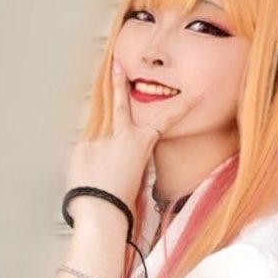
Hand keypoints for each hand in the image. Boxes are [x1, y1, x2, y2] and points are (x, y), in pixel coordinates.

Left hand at [65, 57, 201, 212]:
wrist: (100, 212)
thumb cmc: (121, 203)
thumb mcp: (136, 177)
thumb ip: (127, 156)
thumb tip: (113, 151)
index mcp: (140, 143)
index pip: (165, 120)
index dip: (182, 106)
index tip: (195, 93)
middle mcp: (121, 135)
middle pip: (121, 104)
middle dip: (120, 84)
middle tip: (117, 65)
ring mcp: (99, 138)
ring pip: (99, 145)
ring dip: (99, 159)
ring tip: (99, 179)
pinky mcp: (82, 146)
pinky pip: (86, 155)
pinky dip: (87, 166)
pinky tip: (89, 179)